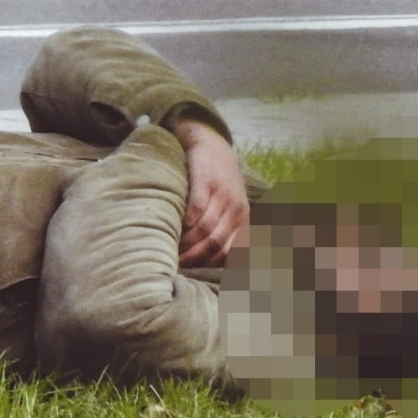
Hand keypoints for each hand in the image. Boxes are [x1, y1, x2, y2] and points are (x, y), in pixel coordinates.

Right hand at [171, 118, 247, 268]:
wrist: (212, 143)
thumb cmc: (219, 181)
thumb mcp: (232, 205)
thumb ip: (228, 230)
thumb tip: (216, 263)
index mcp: (244, 218)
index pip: (232, 251)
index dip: (212, 265)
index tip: (196, 273)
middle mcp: (236, 207)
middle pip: (216, 242)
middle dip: (196, 257)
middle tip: (178, 264)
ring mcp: (222, 193)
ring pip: (205, 228)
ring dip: (188, 243)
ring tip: (173, 250)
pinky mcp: (206, 180)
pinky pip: (197, 207)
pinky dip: (186, 222)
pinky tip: (176, 228)